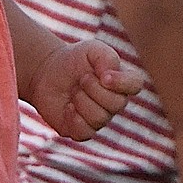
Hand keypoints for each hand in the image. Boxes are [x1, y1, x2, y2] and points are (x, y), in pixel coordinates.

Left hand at [25, 37, 143, 141]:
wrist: (47, 73)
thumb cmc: (74, 60)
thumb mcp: (91, 49)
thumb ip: (106, 57)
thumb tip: (110, 75)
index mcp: (121, 81)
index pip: (135, 85)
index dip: (121, 83)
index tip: (103, 76)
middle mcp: (114, 102)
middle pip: (117, 104)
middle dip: (94, 89)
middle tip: (81, 78)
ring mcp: (100, 118)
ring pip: (100, 118)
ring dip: (81, 101)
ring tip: (73, 91)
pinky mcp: (82, 130)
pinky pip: (85, 132)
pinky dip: (73, 118)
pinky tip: (68, 107)